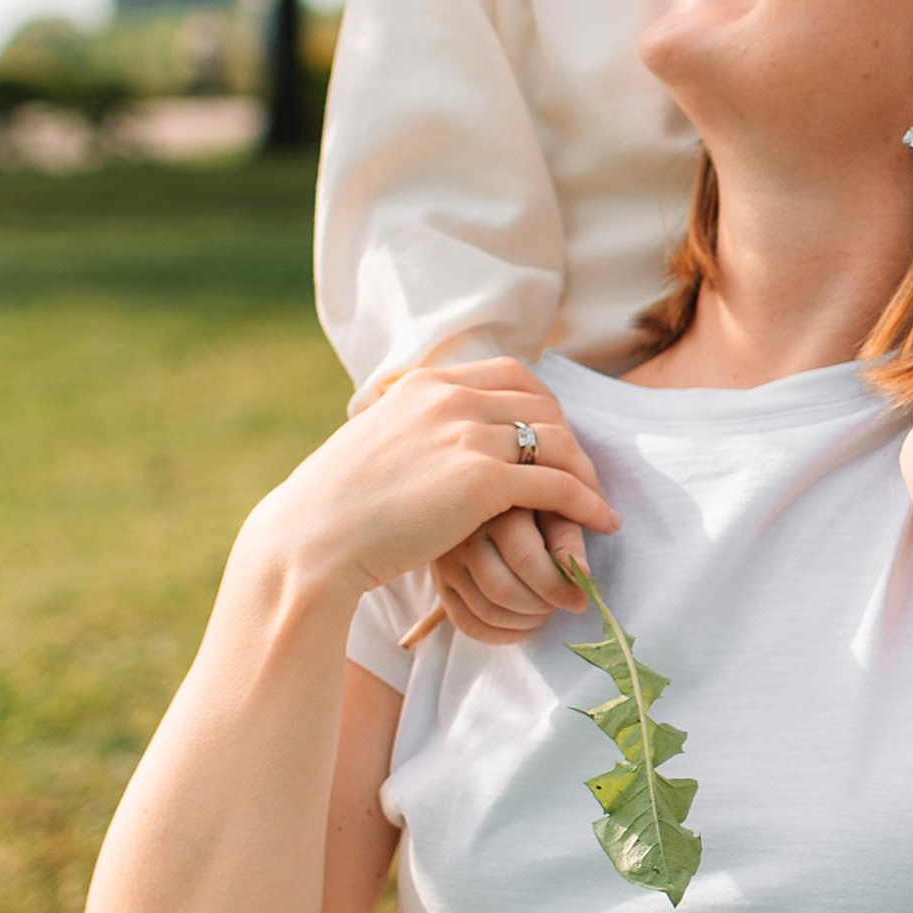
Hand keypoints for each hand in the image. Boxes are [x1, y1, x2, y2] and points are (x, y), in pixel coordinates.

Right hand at [259, 360, 617, 609]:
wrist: (312, 539)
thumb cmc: (335, 506)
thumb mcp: (377, 443)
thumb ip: (414, 430)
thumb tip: (430, 446)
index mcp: (426, 383)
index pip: (511, 374)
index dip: (545, 404)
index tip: (556, 436)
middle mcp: (451, 398)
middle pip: (543, 405)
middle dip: (571, 439)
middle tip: (584, 474)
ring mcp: (468, 435)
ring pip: (557, 442)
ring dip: (586, 473)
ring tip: (597, 502)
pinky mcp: (482, 481)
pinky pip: (558, 485)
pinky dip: (587, 503)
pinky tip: (601, 524)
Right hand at [430, 492, 596, 641]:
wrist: (480, 497)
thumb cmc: (528, 501)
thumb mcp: (551, 506)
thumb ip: (567, 537)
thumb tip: (584, 575)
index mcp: (495, 508)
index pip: (526, 560)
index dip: (558, 587)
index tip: (581, 599)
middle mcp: (465, 535)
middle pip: (504, 591)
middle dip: (542, 607)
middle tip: (563, 603)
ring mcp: (447, 562)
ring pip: (486, 611)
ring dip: (524, 622)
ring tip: (546, 611)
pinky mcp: (440, 583)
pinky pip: (466, 623)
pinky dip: (500, 634)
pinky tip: (523, 625)